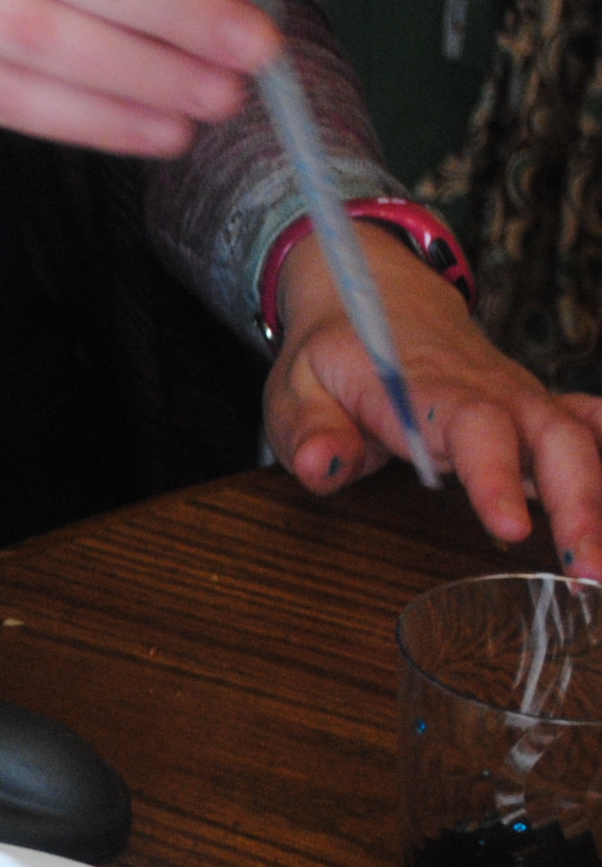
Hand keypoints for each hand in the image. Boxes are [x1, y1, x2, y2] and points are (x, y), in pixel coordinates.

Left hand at [269, 224, 601, 572]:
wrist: (379, 295)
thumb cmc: (338, 351)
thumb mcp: (295, 386)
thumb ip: (308, 430)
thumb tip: (323, 466)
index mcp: (427, 387)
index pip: (472, 428)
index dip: (495, 477)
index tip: (511, 531)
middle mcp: (491, 390)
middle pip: (553, 439)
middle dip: (579, 504)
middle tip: (588, 572)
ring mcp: (523, 398)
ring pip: (583, 439)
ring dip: (601, 499)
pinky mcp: (540, 409)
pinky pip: (593, 426)